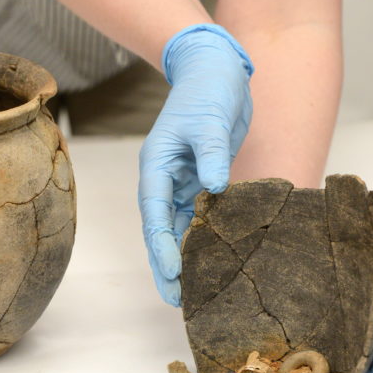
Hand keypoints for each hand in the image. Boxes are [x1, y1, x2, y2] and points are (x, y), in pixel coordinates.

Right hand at [138, 23, 253, 306]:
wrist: (217, 72)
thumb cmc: (206, 91)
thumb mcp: (208, 121)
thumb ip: (212, 154)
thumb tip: (217, 188)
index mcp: (157, 164)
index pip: (154, 211)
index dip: (161, 244)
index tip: (172, 275)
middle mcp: (165, 177)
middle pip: (162, 228)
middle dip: (167, 262)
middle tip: (177, 300)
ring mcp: (184, 181)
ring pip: (179, 227)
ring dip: (185, 256)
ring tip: (193, 293)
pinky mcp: (203, 180)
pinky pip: (200, 216)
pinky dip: (204, 238)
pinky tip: (213, 261)